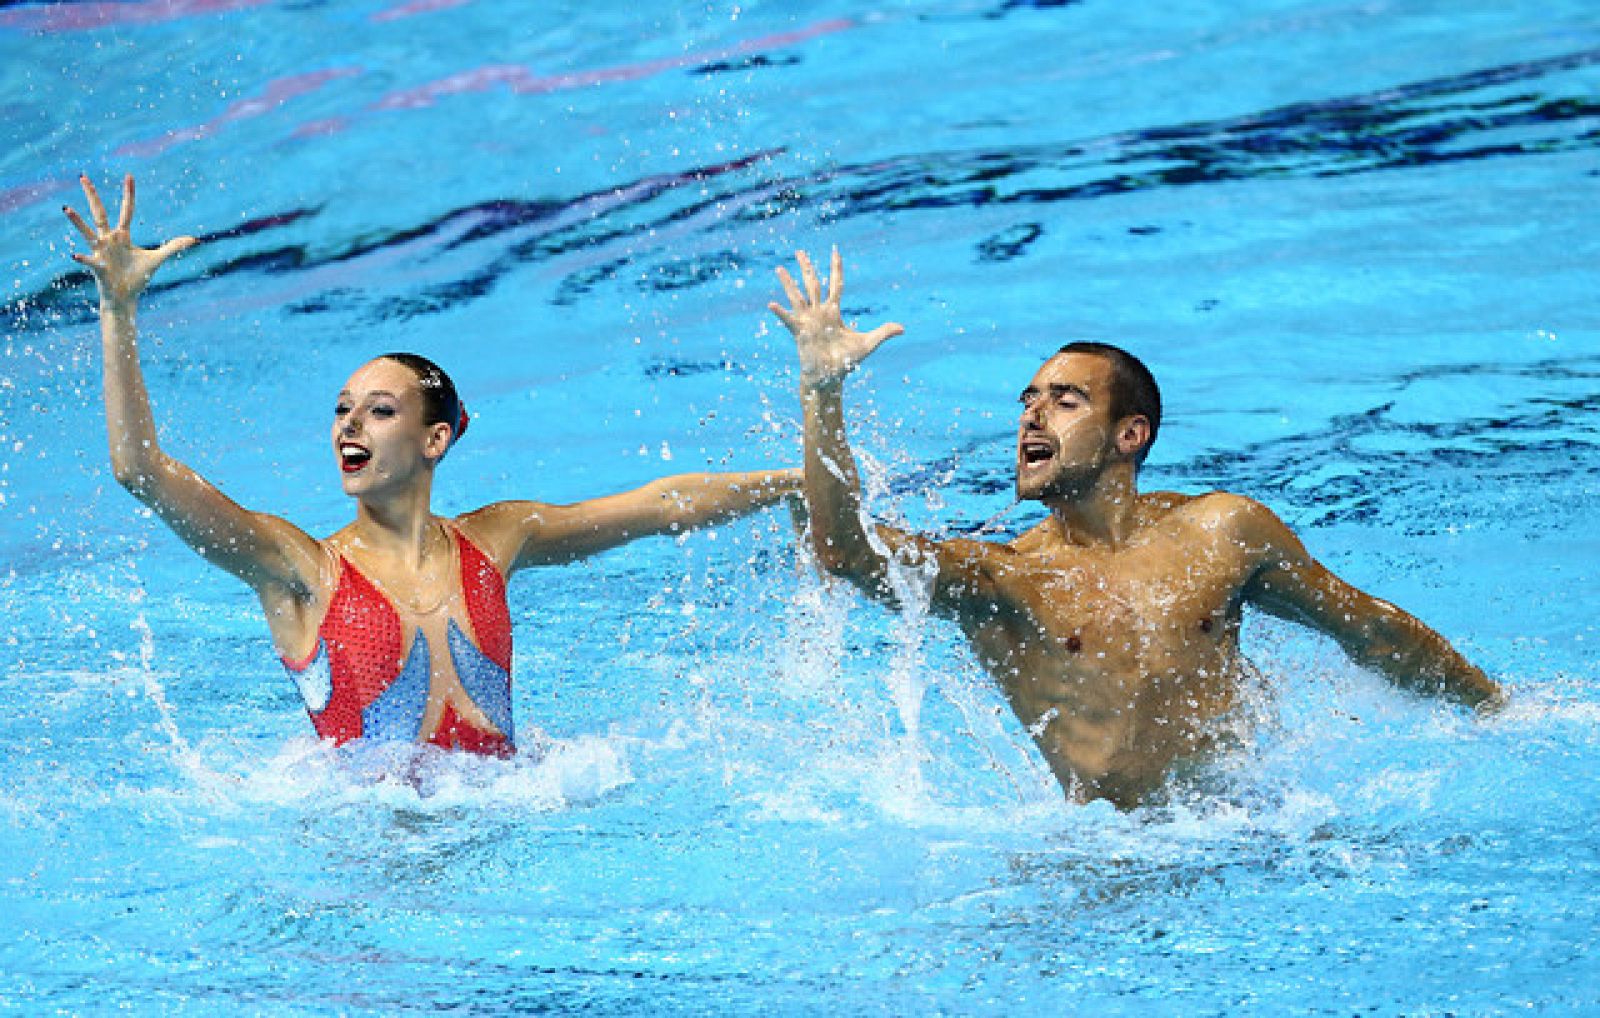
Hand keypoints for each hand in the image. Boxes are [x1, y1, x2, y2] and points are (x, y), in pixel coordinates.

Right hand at [65, 174, 196, 308]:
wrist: (125, 297)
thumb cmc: (138, 277)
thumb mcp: (157, 259)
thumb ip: (173, 247)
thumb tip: (194, 239)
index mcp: (123, 236)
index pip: (127, 210)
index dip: (129, 194)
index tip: (129, 176)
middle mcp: (109, 240)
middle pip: (100, 213)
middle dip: (92, 196)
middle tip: (83, 177)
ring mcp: (101, 251)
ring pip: (87, 232)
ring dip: (77, 221)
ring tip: (66, 208)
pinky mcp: (98, 267)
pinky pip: (89, 261)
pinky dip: (83, 259)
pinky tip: (75, 256)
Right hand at [768, 247, 902, 388]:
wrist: (830, 378)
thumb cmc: (845, 361)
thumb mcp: (868, 344)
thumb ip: (883, 333)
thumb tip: (903, 328)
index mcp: (834, 311)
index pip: (836, 284)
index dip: (836, 268)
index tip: (835, 251)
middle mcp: (819, 312)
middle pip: (812, 284)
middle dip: (807, 267)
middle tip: (800, 251)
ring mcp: (808, 321)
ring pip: (797, 296)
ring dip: (788, 282)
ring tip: (779, 268)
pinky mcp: (800, 332)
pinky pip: (788, 320)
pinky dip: (780, 312)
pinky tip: (771, 304)